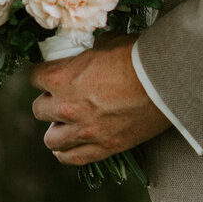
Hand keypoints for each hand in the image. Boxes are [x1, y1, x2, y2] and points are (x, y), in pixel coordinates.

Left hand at [30, 35, 169, 167]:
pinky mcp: (103, 148)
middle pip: (39, 109)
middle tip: (63, 97)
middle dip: (49, 101)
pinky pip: (71, 157)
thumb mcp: (106, 44)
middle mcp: (66, 107)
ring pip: (50, 139)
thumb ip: (86, 54)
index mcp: (62, 77)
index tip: (53, 74)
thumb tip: (83, 55)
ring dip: (57, 128)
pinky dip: (67, 151)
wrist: (167, 81)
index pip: (35, 78)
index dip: (45, 74)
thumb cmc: (139, 57)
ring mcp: (84, 131)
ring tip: (68, 122)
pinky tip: (72, 143)